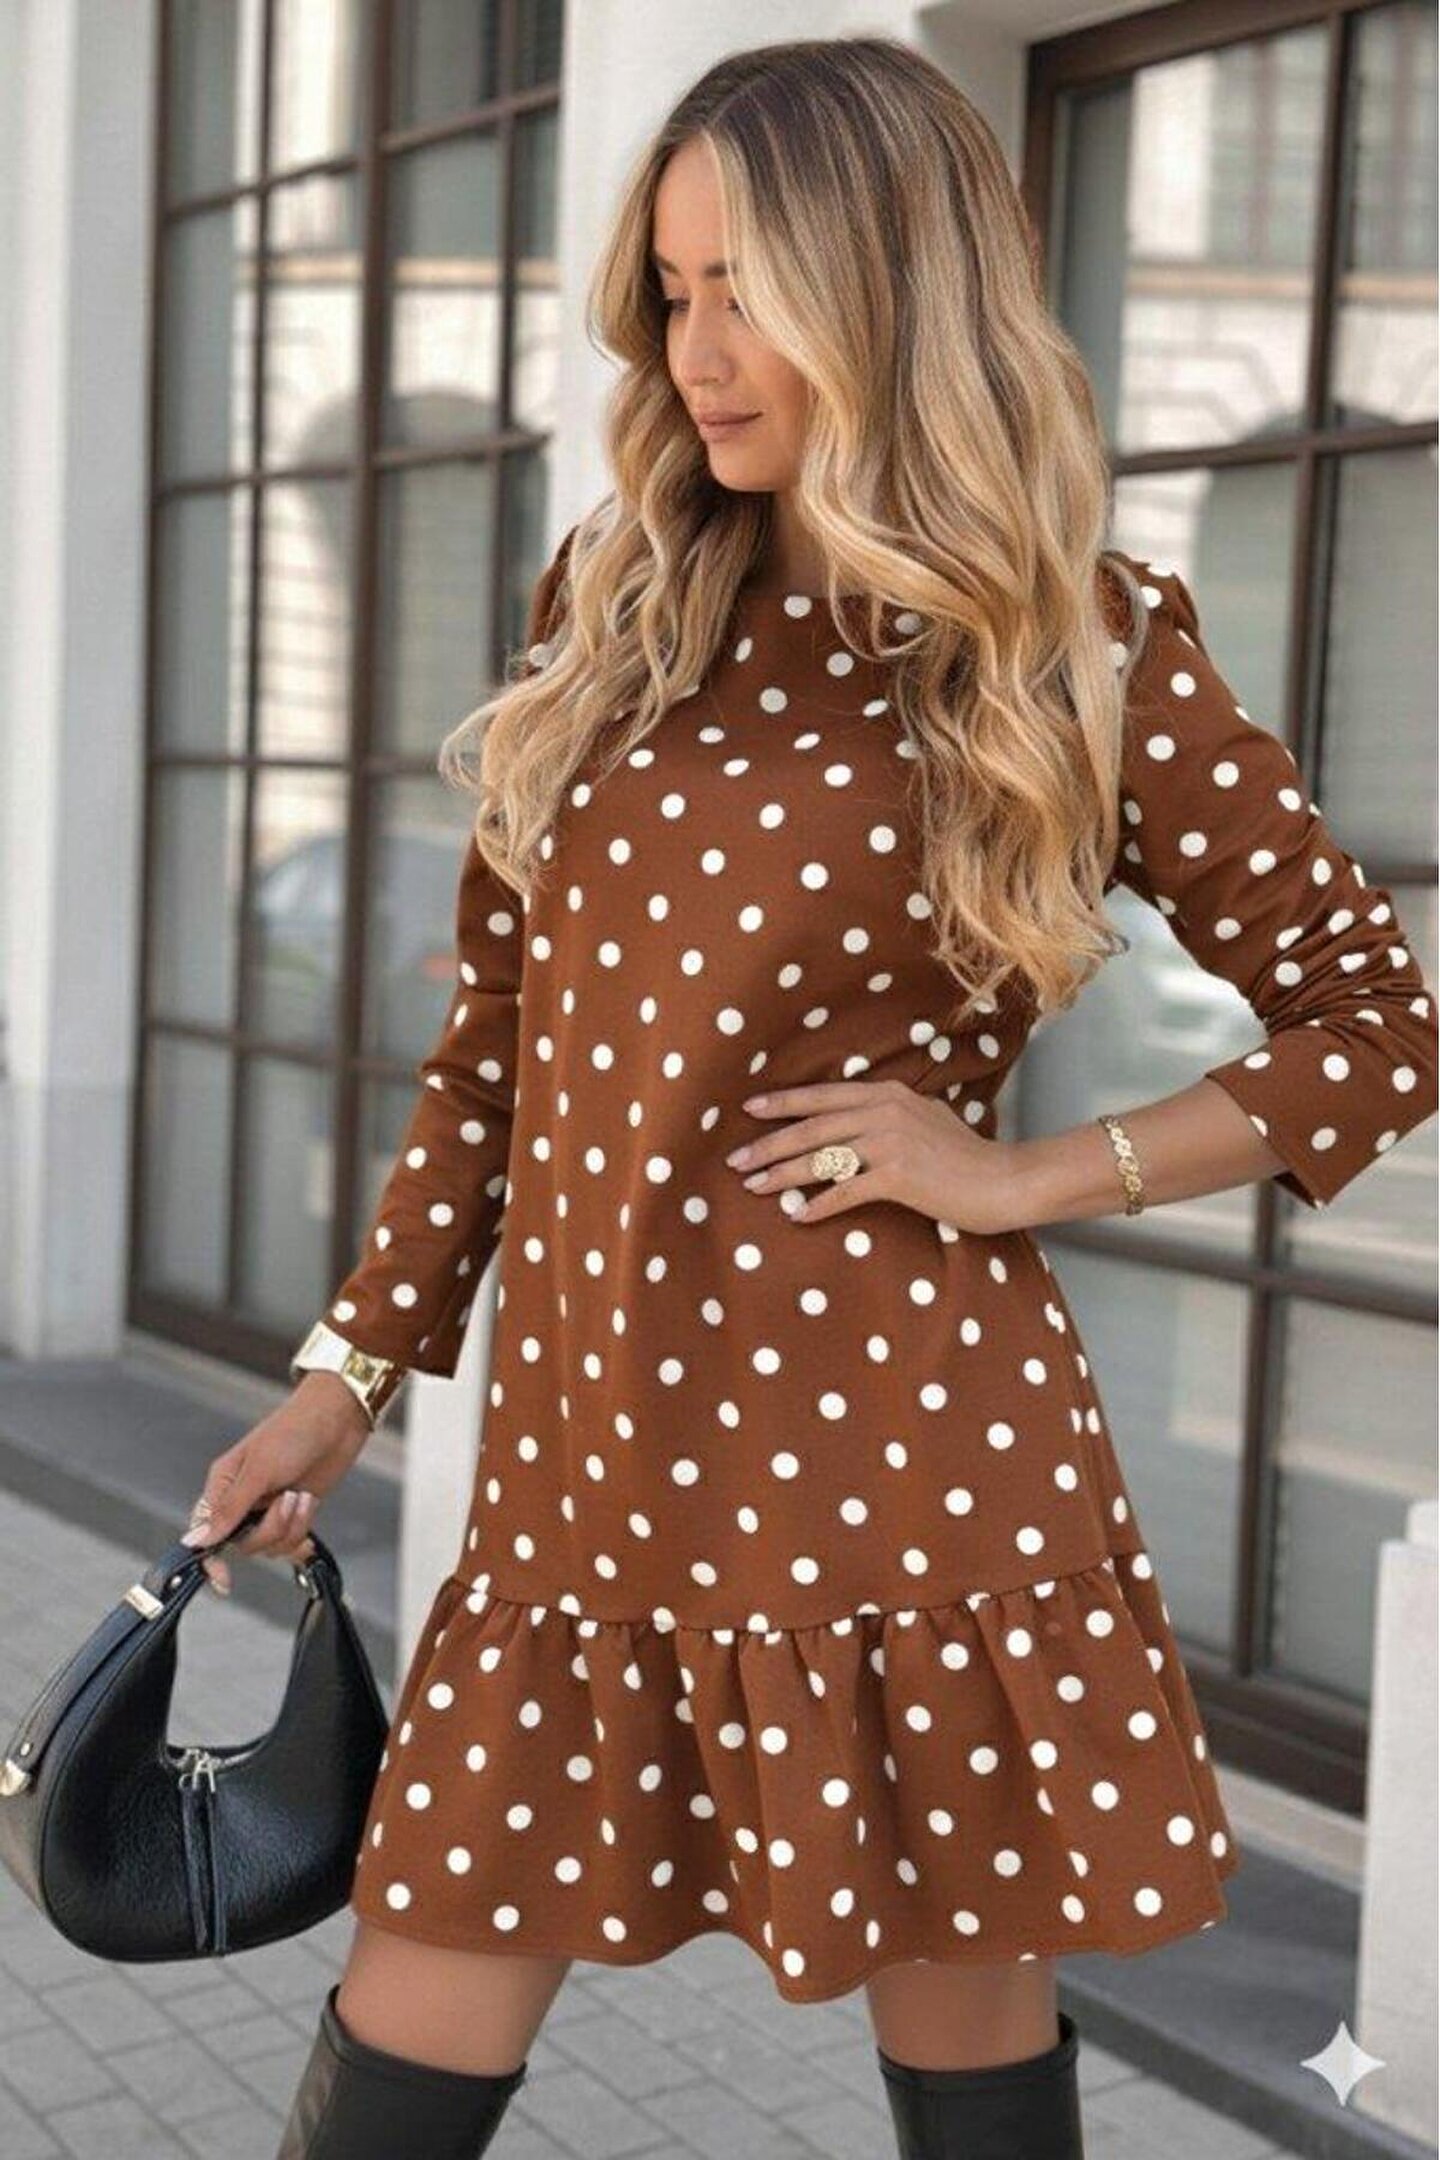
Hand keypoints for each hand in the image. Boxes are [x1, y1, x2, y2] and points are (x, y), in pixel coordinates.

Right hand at [180, 1373, 371, 1596]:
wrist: (338, 1420)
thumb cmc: (294, 1431)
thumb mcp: (258, 1470)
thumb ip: (229, 1509)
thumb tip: (195, 1540)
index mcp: (223, 1485)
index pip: (205, 1532)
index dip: (210, 1559)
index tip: (223, 1580)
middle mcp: (242, 1500)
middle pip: (243, 1544)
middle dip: (270, 1529)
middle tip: (286, 1498)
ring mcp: (269, 1508)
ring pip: (270, 1545)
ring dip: (291, 1525)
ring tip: (301, 1494)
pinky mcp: (293, 1512)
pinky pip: (291, 1540)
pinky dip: (303, 1527)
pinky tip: (309, 1505)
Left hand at [726, 1078, 1028, 1235]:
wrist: (1001, 1180)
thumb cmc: (963, 1155)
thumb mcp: (924, 1116)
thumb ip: (886, 1113)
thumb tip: (849, 1119)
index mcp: (887, 1094)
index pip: (823, 1096)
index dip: (784, 1103)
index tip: (750, 1110)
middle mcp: (885, 1111)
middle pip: (813, 1127)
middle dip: (770, 1144)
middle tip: (737, 1160)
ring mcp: (891, 1142)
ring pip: (822, 1158)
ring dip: (783, 1174)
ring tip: (754, 1186)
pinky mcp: (898, 1176)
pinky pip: (846, 1191)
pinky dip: (819, 1205)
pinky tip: (797, 1216)